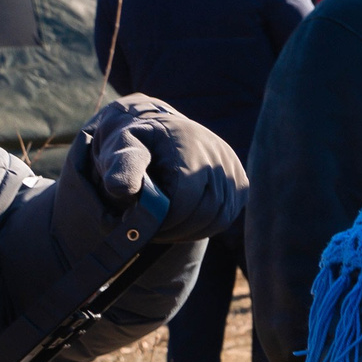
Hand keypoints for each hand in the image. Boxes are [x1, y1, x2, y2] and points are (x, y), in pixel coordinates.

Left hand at [74, 95, 246, 242]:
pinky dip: (204, 225)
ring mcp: (233, 169)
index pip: (186, 199)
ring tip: (166, 226)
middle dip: (176, 228)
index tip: (142, 224)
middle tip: (152, 230)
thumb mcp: (121, 147)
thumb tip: (121, 189)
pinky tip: (183, 219)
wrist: (159, 130)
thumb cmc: (137, 144)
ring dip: (191, 230)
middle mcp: (219, 155)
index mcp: (190, 146)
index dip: (164, 220)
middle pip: (206, 211)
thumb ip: (121, 166)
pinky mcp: (240, 182)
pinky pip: (226, 215)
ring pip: (219, 218)